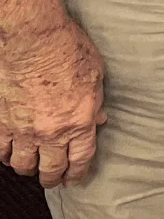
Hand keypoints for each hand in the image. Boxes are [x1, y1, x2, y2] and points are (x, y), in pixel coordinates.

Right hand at [0, 17, 105, 186]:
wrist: (32, 40)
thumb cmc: (67, 50)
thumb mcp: (95, 74)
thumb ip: (96, 101)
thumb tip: (98, 119)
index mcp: (79, 121)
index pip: (80, 159)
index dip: (77, 173)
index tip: (74, 178)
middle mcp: (52, 132)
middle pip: (51, 169)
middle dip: (53, 177)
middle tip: (53, 178)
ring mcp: (24, 130)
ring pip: (24, 165)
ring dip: (29, 169)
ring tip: (32, 166)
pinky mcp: (2, 123)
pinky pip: (2, 152)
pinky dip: (6, 156)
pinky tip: (10, 153)